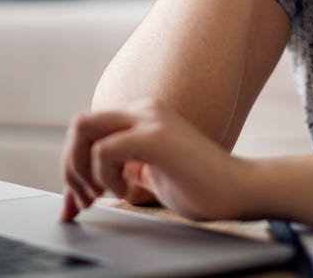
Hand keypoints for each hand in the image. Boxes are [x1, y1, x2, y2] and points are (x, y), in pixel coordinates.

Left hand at [60, 98, 257, 221]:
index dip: (72, 167)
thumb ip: (121, 170)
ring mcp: (149, 118)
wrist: (242, 190)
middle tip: (82, 201)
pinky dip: (105, 175)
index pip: (87, 131)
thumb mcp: (149, 175)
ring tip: (102, 194)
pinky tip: (126, 190)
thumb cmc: (201, 187)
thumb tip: (85, 184)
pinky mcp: (156, 136)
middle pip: (79, 126)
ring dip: (82, 170)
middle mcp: (142, 108)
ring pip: (83, 129)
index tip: (74, 204)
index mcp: (140, 115)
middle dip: (71, 167)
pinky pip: (105, 149)